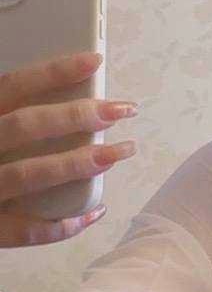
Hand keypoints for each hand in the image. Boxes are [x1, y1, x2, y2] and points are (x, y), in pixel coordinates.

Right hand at [0, 52, 137, 247]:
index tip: (94, 60)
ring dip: (79, 163)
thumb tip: (51, 92)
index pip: (11, 86)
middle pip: (25, 127)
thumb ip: (5, 110)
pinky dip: (63, 225)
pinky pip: (27, 231)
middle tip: (120, 109)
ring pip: (30, 175)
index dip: (54, 72)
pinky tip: (94, 211)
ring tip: (117, 152)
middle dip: (77, 116)